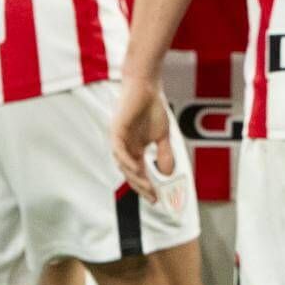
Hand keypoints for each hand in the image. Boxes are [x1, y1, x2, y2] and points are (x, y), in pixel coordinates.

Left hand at [111, 78, 178, 203]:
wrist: (146, 86)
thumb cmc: (152, 108)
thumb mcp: (163, 136)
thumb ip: (164, 154)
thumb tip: (168, 173)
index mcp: (134, 150)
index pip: (138, 173)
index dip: (147, 186)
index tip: (157, 197)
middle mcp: (125, 148)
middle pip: (130, 173)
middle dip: (141, 186)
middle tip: (153, 195)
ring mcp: (119, 140)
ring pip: (123, 164)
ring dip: (134, 177)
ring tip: (146, 185)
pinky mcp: (116, 130)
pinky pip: (118, 150)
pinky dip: (126, 160)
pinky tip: (136, 168)